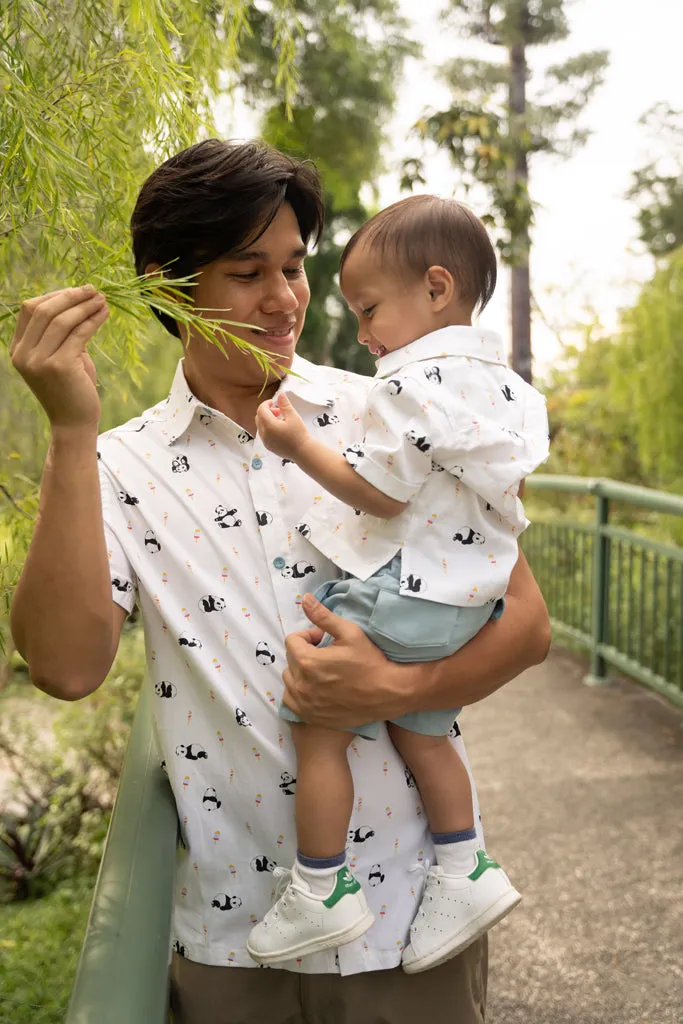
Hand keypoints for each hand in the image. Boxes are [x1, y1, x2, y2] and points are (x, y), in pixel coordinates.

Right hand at [10, 285, 109, 432]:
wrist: (74, 423)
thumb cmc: (70, 388)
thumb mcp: (60, 356)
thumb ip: (61, 333)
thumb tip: (78, 300)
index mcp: (18, 349)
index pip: (31, 309)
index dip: (55, 295)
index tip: (78, 291)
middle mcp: (24, 354)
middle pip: (44, 310)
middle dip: (71, 296)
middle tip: (93, 290)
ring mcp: (39, 361)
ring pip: (62, 320)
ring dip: (85, 306)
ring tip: (102, 300)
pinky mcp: (60, 366)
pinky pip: (79, 334)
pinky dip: (93, 320)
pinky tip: (104, 313)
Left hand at [255, 392, 309, 459]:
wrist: (303, 452)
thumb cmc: (299, 434)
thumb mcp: (293, 416)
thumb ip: (284, 404)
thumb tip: (280, 394)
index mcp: (268, 425)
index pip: (261, 410)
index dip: (267, 403)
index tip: (275, 403)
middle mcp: (264, 434)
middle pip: (259, 417)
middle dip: (267, 412)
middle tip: (280, 412)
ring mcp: (265, 441)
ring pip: (260, 426)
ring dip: (267, 420)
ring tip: (282, 421)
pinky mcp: (268, 446)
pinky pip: (264, 434)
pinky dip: (268, 428)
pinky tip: (281, 429)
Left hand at [282, 594, 409, 727]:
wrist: (387, 693)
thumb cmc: (369, 661)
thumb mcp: (349, 633)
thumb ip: (323, 616)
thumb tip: (304, 599)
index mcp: (307, 661)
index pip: (292, 640)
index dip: (309, 636)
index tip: (324, 640)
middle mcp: (300, 684)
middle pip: (291, 659)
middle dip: (305, 653)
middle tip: (326, 655)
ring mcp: (304, 703)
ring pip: (290, 680)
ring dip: (300, 672)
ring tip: (322, 672)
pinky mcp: (309, 715)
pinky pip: (292, 700)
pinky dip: (299, 692)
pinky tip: (317, 689)